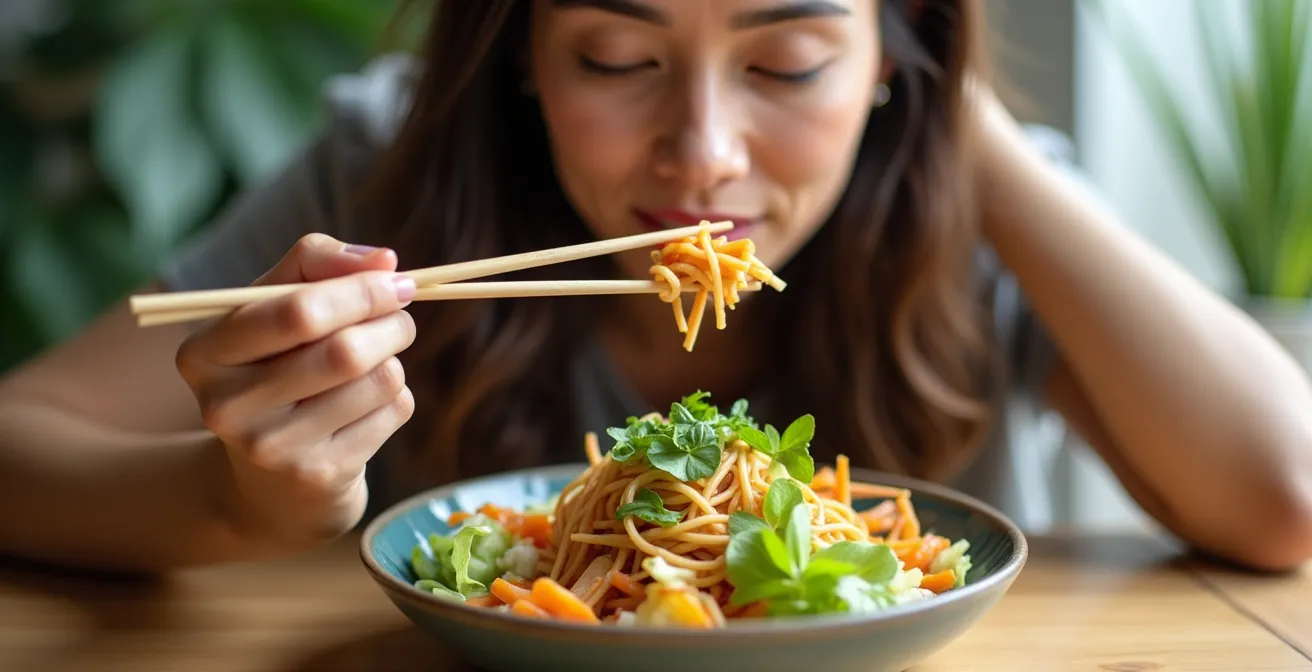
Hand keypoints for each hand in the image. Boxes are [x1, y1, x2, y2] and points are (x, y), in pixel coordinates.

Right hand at [174, 234, 417, 542]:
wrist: (269, 477)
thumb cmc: (276, 364)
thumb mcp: (274, 307)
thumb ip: (316, 264)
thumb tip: (384, 261)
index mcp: (204, 353)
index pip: (296, 312)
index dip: (360, 290)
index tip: (395, 278)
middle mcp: (228, 406)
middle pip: (345, 351)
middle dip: (391, 324)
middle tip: (401, 318)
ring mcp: (272, 448)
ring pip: (379, 380)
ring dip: (395, 360)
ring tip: (376, 362)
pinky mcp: (318, 475)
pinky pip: (393, 412)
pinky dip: (396, 397)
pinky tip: (366, 405)